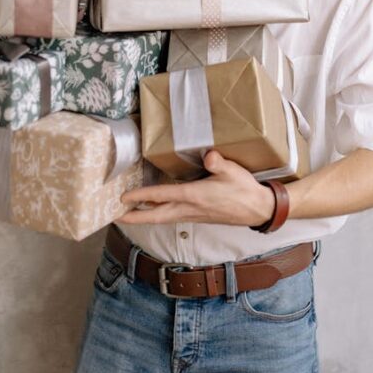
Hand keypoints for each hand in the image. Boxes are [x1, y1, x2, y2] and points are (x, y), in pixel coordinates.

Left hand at [118, 150, 275, 225]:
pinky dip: (157, 214)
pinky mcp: (197, 216)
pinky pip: (171, 216)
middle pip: (155, 216)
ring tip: (127, 214)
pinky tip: (153, 209)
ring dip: (143, 217)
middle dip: (134, 217)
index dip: (141, 197)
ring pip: (162, 218)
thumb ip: (219, 163)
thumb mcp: (233, 172)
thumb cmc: (244, 190)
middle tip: (115, 216)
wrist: (258, 210)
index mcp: (195, 196)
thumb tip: (208, 155)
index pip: (162, 196)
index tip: (124, 198)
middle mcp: (190, 208)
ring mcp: (192, 215)